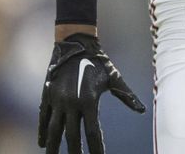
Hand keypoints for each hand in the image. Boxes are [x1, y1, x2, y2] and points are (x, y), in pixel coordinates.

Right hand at [38, 33, 145, 152]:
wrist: (75, 43)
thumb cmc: (98, 61)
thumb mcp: (113, 77)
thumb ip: (126, 95)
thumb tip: (142, 110)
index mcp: (88, 100)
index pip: (92, 132)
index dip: (96, 148)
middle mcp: (71, 102)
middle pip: (71, 136)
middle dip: (75, 152)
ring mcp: (57, 99)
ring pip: (53, 130)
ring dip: (53, 147)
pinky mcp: (47, 95)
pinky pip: (44, 117)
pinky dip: (42, 131)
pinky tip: (42, 143)